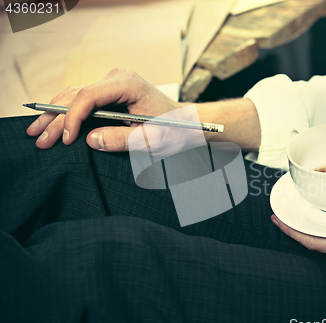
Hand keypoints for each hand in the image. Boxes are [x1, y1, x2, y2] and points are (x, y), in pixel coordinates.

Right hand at [26, 68, 180, 151]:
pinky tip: (51, 124)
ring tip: (37, 133)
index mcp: (128, 84)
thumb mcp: (152, 140)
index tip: (66, 138)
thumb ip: (122, 140)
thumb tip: (91, 139)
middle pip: (77, 95)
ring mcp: (112, 84)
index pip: (89, 95)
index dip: (73, 117)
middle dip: (56, 118)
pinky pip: (83, 100)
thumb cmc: (174, 130)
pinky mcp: (110, 93)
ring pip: (75, 96)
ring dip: (56, 114)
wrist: (187, 122)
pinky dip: (67, 113)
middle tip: (39, 138)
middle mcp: (117, 79)